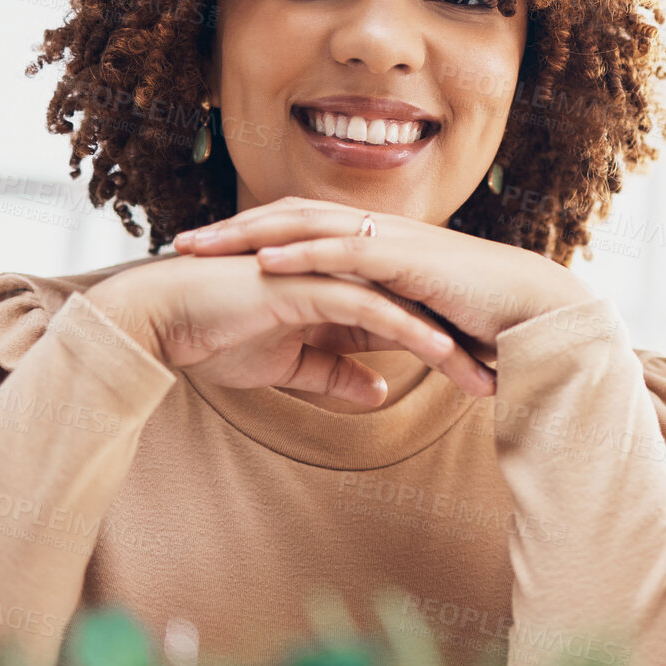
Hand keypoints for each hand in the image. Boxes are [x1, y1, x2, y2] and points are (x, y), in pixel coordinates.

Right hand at [85, 253, 495, 406]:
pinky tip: (443, 357)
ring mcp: (325, 274)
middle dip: (464, 345)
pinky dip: (409, 332)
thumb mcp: (289, 367)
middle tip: (505, 379)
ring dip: (449, 345)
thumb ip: (336, 374)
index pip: (406, 318)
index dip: (448, 350)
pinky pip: (371, 309)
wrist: (159, 320)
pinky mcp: (308, 283)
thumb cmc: (212, 336)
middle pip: (418, 308)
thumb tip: (378, 391)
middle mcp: (339, 275)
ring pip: (404, 309)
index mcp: (337, 289)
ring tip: (487, 379)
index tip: (484, 383)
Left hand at [170, 197, 596, 356]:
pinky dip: (301, 254)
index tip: (209, 255)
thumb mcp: (418, 321)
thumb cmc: (486, 324)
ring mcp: (394, 240)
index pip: (304, 228)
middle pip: (291, 216)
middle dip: (233, 228)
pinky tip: (263, 262)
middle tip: (181, 244)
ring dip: (249, 234)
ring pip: (308, 225)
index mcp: (380, 243)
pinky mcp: (409, 260)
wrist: (537, 317)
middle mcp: (381, 231)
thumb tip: (354, 342)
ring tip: (203, 248)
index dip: (253, 236)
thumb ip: (383, 322)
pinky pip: (344, 251)